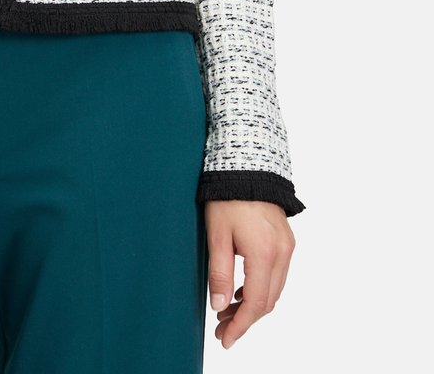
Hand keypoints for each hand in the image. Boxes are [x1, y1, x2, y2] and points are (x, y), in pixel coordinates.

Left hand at [204, 200, 295, 348]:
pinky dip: (262, 288)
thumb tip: (220, 306)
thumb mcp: (217, 235)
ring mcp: (287, 246)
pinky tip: (243, 291)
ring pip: (274, 290)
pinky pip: (278, 275)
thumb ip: (220, 273)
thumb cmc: (228, 196)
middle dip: (245, 319)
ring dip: (253, 305)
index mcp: (265, 253)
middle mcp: (282, 253)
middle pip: (268, 301)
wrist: (247, 166)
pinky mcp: (286, 240)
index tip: (225, 339)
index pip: (256, 303)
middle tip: (222, 328)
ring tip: (228, 311)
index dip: (241, 325)